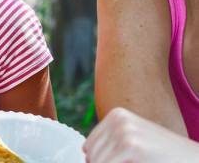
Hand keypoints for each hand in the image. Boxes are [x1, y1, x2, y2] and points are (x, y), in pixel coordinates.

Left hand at [83, 107, 198, 162]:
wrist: (191, 158)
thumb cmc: (162, 154)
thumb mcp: (132, 140)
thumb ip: (110, 144)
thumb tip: (86, 156)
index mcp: (116, 115)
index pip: (89, 146)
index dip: (96, 161)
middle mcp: (118, 119)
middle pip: (92, 155)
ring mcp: (124, 131)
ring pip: (97, 162)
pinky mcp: (131, 147)